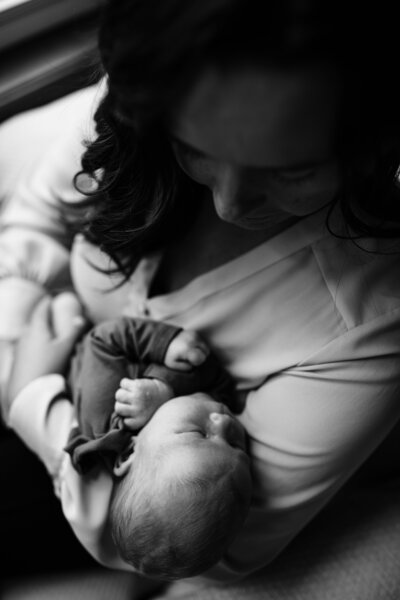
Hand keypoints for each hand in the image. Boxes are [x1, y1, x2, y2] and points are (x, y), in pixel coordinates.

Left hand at [5, 293, 87, 416]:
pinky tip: (41, 352)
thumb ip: (74, 332)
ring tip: (49, 333)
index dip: (47, 303)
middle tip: (52, 315)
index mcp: (36, 328)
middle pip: (34, 321)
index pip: (41, 309)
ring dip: (38, 331)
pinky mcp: (17, 360)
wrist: (27, 391)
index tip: (52, 299)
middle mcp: (25, 335)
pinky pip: (26, 346)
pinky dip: (34, 343)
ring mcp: (19, 348)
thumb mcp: (65, 348)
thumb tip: (81, 319)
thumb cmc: (48, 367)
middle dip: (43, 317)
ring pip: (29, 334)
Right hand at [114, 377, 172, 429]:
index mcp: (138, 422)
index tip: (132, 413)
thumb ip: (130, 421)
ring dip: (123, 393)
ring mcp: (137, 397)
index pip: (122, 421)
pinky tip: (132, 386)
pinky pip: (123, 383)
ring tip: (130, 393)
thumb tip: (117, 419)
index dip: (126, 416)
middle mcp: (137, 411)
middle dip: (122, 404)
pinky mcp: (138, 386)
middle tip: (130, 401)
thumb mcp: (142, 420)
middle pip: (117, 407)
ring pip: (118, 394)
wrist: (164, 394)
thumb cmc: (149, 408)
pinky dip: (126, 383)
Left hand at [164, 329, 208, 370]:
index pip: (202, 358)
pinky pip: (202, 342)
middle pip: (206, 353)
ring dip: (200, 351)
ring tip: (189, 352)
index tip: (190, 362)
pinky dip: (198, 346)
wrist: (162, 340)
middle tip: (190, 358)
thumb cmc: (168, 355)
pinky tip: (189, 347)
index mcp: (187, 349)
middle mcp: (193, 340)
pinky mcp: (194, 332)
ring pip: (205, 347)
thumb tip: (195, 365)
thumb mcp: (173, 365)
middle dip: (200, 357)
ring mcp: (194, 335)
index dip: (197, 362)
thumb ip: (186, 368)